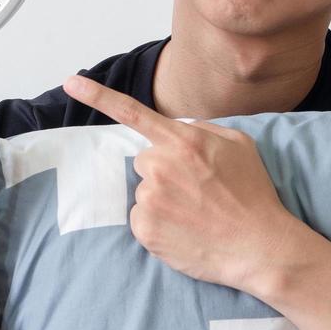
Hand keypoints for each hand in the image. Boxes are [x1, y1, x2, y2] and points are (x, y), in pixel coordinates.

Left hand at [61, 74, 300, 292]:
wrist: (260, 246)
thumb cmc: (252, 193)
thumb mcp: (238, 144)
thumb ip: (202, 129)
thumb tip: (177, 131)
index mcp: (183, 141)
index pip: (133, 113)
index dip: (98, 96)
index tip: (70, 82)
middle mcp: (161, 166)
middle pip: (145, 161)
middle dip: (164, 171)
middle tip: (197, 190)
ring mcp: (150, 199)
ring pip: (144, 192)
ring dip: (164, 200)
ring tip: (197, 213)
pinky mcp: (145, 229)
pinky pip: (142, 219)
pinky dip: (159, 225)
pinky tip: (186, 230)